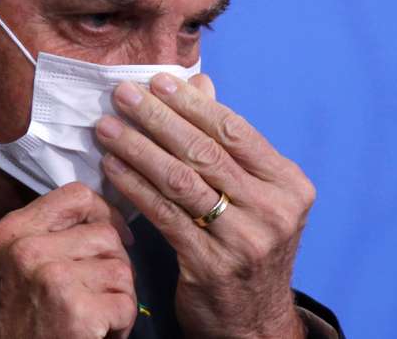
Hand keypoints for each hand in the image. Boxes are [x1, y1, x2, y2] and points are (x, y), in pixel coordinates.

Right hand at [0, 183, 137, 338]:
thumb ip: (44, 234)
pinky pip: (125, 304)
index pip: (77, 195)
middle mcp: (28, 250)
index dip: (104, 212)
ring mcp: (53, 279)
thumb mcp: (9, 265)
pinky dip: (120, 324)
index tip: (112, 232)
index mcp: (11, 233)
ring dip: (117, 296)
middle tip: (97, 292)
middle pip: (106, 235)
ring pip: (121, 269)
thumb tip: (97, 215)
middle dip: (112, 264)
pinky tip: (98, 333)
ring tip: (94, 314)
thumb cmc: (9, 323)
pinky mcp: (78, 312)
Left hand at [96, 74, 314, 338]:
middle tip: (123, 95)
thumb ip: (228, 141)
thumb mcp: (255, 194)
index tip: (157, 82)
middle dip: (158, 118)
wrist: (255, 320)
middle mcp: (273, 210)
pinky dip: (134, 187)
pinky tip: (112, 168)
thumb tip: (200, 82)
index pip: (236, 131)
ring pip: (181, 181)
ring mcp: (244, 240)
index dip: (192, 103)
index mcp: (289, 184)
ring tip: (107, 128)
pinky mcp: (210, 265)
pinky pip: (164, 215)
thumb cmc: (250, 244)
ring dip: (138, 149)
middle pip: (205, 152)